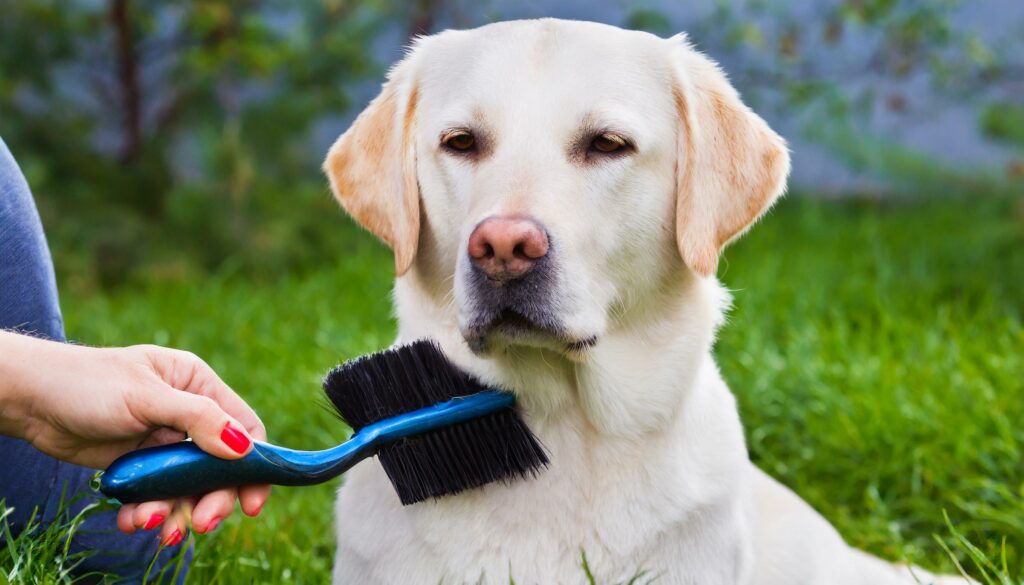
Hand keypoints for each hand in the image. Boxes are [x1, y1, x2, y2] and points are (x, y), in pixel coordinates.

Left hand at [0, 332, 270, 543]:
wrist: (31, 400)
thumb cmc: (88, 383)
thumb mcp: (146, 397)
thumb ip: (197, 419)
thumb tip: (245, 448)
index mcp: (198, 385)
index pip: (245, 427)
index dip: (256, 464)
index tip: (253, 501)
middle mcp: (188, 415)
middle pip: (220, 466)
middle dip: (212, 498)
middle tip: (201, 523)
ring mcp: (164, 443)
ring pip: (188, 488)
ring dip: (176, 511)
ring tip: (154, 525)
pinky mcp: (142, 467)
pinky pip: (159, 496)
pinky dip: (150, 512)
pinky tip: (132, 519)